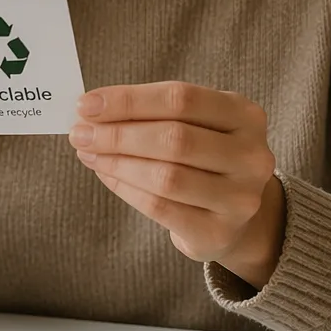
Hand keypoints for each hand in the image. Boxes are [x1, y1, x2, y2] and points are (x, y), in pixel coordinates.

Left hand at [69, 82, 285, 287]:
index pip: (181, 98)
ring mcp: (240, 198)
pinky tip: (106, 175)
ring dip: (116, 162)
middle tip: (79, 133)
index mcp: (246, 115)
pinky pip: (160, 208)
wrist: (236, 214)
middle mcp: (251, 156)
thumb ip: (153, 113)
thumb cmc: (205, 156)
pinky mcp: (219, 232)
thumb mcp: (196, 123)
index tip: (86, 104)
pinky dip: (125, 189)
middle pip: (174, 138)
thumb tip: (92, 111)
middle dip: (117, 134)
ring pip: (165, 177)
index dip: (129, 100)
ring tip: (89, 153)